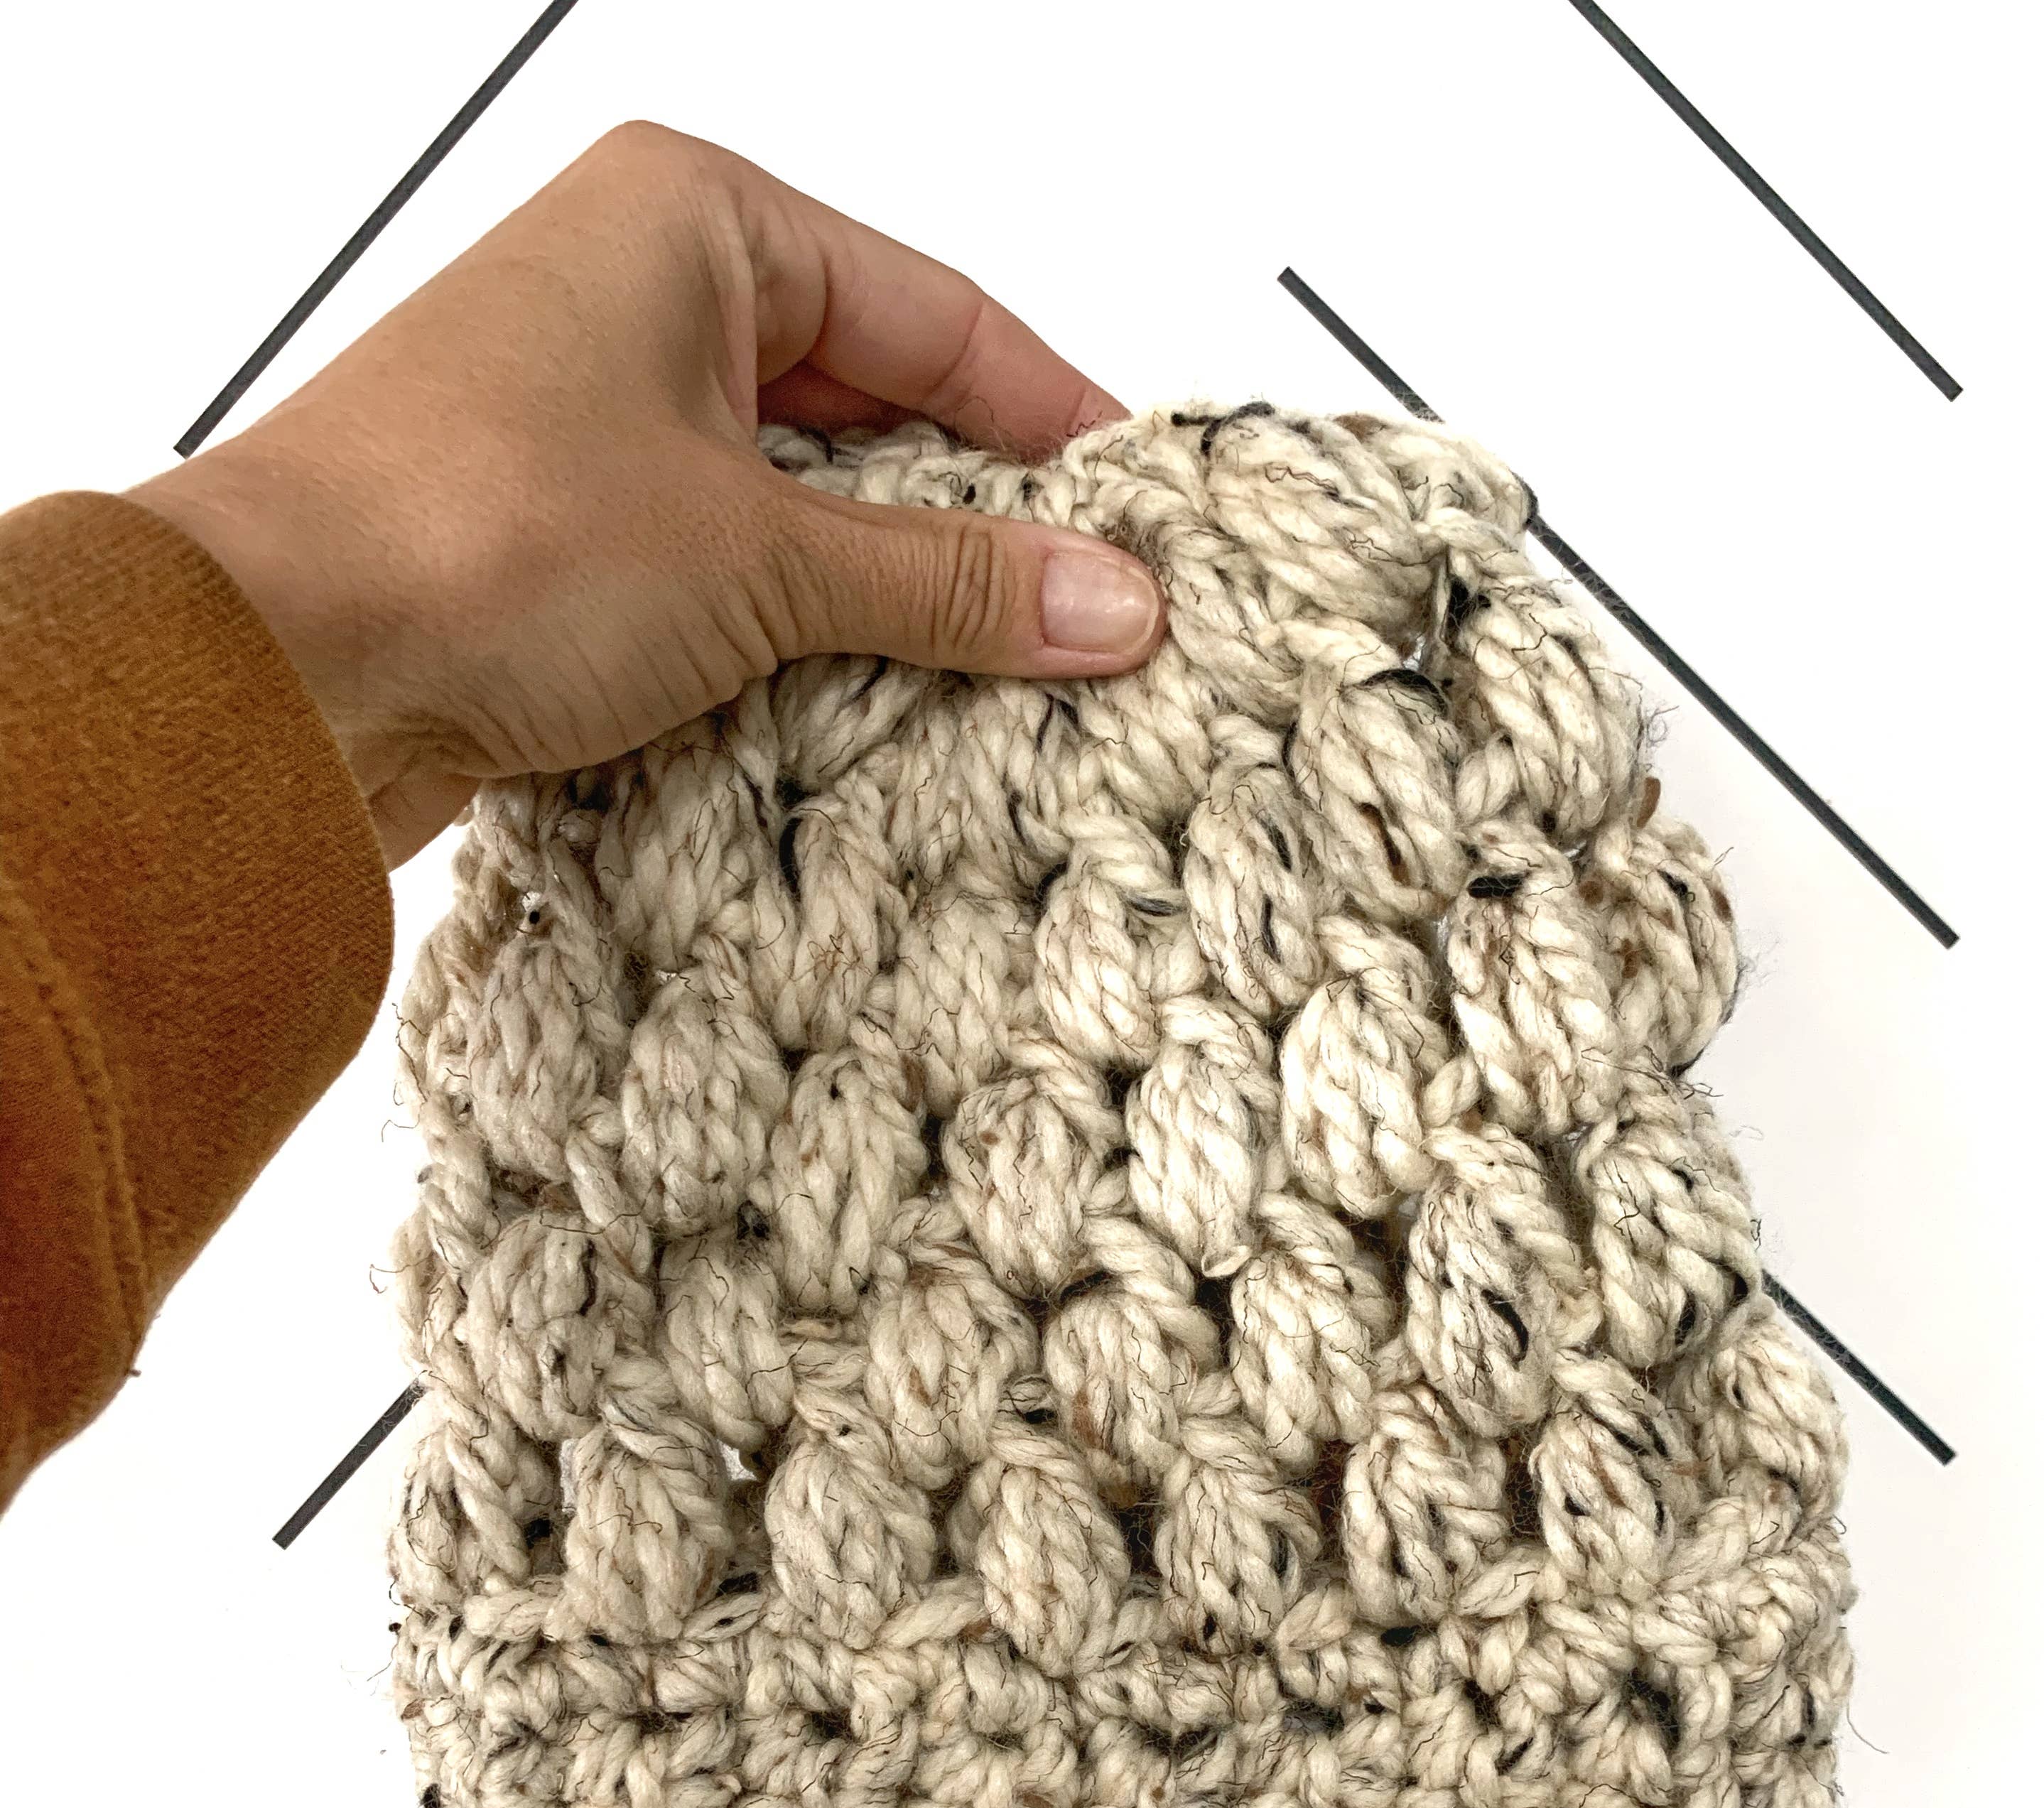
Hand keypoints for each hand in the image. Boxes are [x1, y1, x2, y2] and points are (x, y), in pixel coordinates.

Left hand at [126, 123, 1165, 866]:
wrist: (272, 673)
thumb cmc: (469, 536)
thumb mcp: (762, 556)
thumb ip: (948, 580)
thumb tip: (1107, 598)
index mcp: (694, 222)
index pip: (936, 317)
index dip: (1051, 424)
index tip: (1140, 523)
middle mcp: (639, 305)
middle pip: (871, 412)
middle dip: (972, 528)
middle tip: (1082, 624)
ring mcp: (593, 430)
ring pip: (798, 511)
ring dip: (883, 605)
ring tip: (992, 689)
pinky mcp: (561, 548)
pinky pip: (723, 585)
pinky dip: (793, 648)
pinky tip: (862, 718)